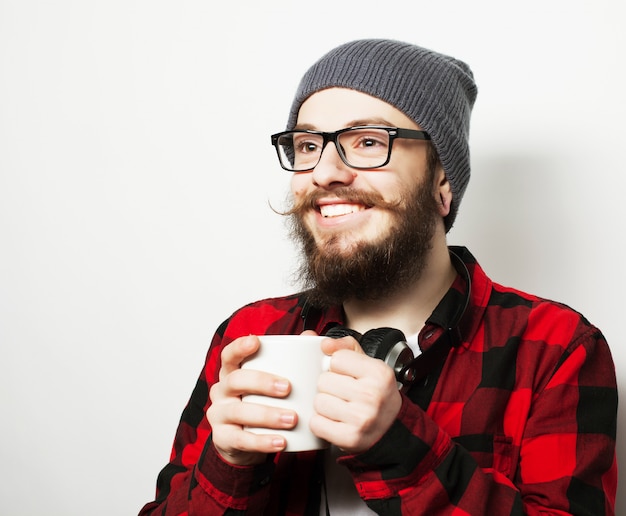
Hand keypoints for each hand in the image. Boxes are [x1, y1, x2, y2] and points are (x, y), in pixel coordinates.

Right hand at [207, 335, 297, 465]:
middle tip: (288, 387)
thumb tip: (310, 336)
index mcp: (232, 373)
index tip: (256, 341)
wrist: (244, 443)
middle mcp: (221, 391)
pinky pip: (241, 440)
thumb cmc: (260, 404)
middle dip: (262, 382)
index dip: (240, 347)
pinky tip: (281, 441)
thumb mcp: (270, 382)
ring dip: (267, 415)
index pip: (229, 355)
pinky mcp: (223, 438)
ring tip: (292, 418)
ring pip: (239, 411)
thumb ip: (289, 359)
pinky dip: (263, 441)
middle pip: (236, 380)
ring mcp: (219, 415)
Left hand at [310, 336, 401, 453]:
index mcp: (378, 372)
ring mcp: (362, 418)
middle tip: (343, 393)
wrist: (390, 429)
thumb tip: (325, 344)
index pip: (336, 359)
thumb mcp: (367, 365)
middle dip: (328, 386)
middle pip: (324, 380)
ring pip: (318, 401)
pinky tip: (335, 421)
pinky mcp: (350, 438)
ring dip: (324, 405)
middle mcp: (373, 395)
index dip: (337, 366)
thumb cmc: (375, 394)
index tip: (347, 375)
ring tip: (339, 407)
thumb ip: (345, 347)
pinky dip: (321, 423)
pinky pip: (317, 423)